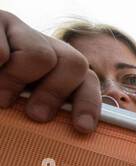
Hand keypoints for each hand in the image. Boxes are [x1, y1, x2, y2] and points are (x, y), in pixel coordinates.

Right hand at [0, 11, 100, 131]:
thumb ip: (44, 108)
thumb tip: (63, 125)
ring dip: (18, 81)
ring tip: (1, 99)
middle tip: (35, 115)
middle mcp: (44, 45)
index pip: (87, 81)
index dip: (88, 104)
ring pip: (41, 56)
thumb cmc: (2, 95)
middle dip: (56, 93)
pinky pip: (2, 51)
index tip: (82, 128)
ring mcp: (20, 29)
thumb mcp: (23, 102)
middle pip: (75, 64)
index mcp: (56, 68)